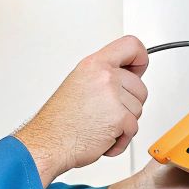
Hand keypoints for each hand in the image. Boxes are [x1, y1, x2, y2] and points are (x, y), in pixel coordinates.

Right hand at [14, 36, 148, 184]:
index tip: (137, 70)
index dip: (140, 58)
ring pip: (138, 109)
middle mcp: (104, 77)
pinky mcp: (119, 117)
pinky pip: (134, 128)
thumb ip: (102, 76)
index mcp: (93, 65)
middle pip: (140, 86)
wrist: (48, 143)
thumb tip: (126, 77)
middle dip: (129, 104)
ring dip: (124, 124)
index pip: (130, 46)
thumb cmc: (59, 121)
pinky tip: (102, 138)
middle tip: (106, 113)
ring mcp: (112, 96)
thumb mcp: (78, 84)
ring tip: (100, 126)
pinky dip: (121, 140)